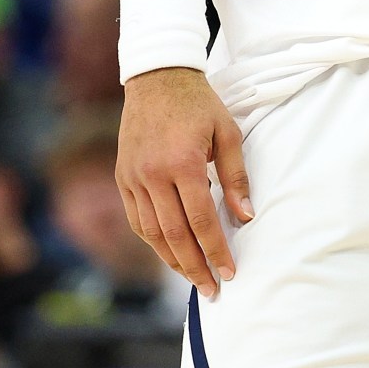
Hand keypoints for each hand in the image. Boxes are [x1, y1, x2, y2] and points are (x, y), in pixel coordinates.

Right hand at [117, 67, 253, 299]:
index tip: (229, 272)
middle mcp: (152, 175)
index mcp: (182, 163)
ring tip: (193, 277)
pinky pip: (137, 219)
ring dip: (172, 260)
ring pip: (152, 232)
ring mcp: (133, 178)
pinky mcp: (123, 177)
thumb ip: (236, 177)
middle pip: (174, 235)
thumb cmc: (199, 105)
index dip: (215, 250)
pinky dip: (153, 241)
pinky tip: (169, 253)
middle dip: (194, 266)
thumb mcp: (228, 133)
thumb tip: (245, 217)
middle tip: (212, 288)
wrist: (157, 79)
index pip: (200, 220)